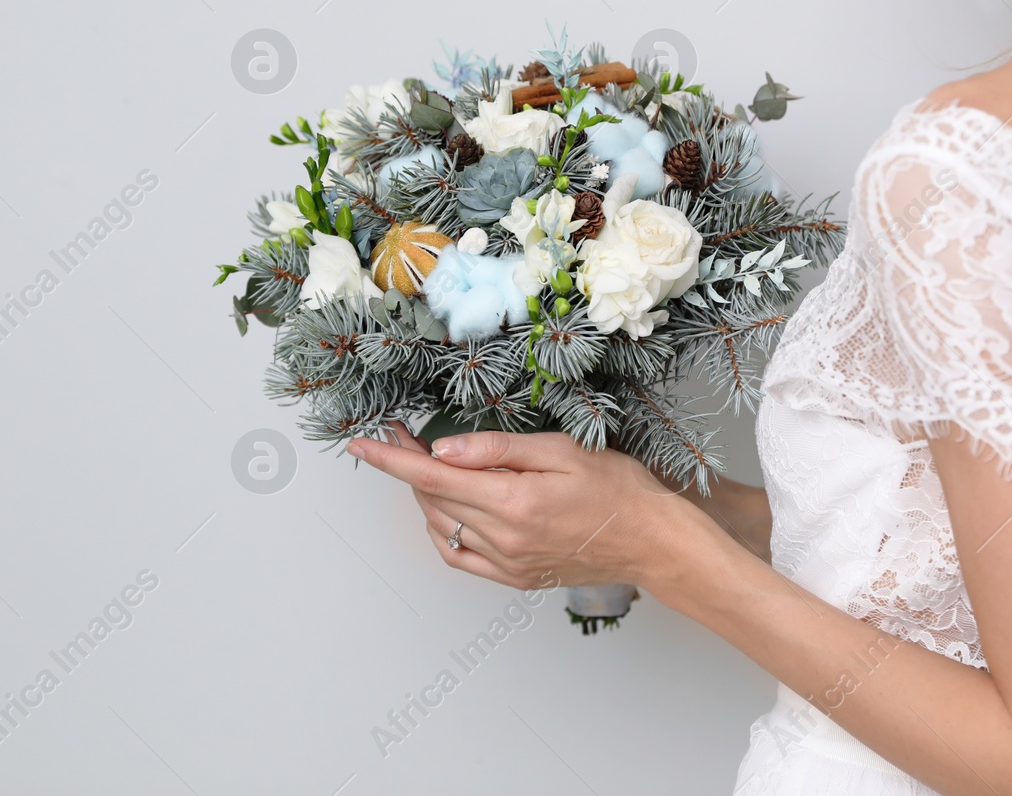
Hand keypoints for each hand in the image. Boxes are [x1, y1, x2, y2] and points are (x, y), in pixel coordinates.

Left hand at [345, 422, 687, 591]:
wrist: (652, 540)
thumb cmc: (617, 488)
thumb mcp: (560, 450)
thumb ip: (496, 449)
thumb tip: (442, 451)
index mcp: (513, 503)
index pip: (432, 477)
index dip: (390, 458)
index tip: (360, 443)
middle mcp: (504, 539)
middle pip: (431, 500)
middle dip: (408, 466)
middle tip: (404, 434)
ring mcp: (507, 563)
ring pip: (442, 527)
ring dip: (425, 496)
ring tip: (430, 465)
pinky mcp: (515, 577)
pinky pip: (460, 557)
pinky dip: (443, 530)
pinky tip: (448, 510)